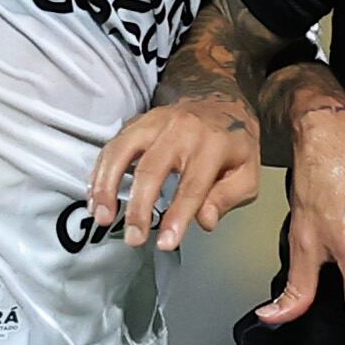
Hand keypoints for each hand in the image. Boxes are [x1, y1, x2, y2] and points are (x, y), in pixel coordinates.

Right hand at [87, 98, 263, 252]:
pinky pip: (112, 146)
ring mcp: (155, 123)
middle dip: (139, 208)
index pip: (193, 186)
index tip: (167, 242)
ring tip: (102, 216)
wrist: (220, 101)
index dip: (178, 217)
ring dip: (107, 187)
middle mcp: (181, 130)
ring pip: (122, 152)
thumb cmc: (233, 142)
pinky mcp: (137, 123)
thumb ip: (229, 198)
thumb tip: (205, 220)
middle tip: (134, 237)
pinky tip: (95, 196)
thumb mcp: (249, 172)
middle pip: (152, 169)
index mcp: (213, 144)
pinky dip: (99, 173)